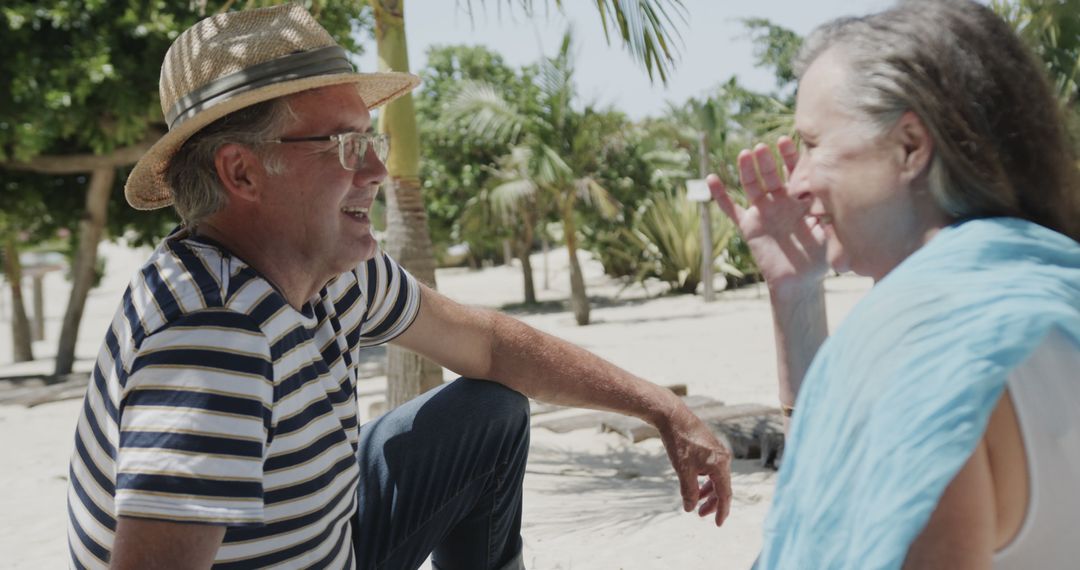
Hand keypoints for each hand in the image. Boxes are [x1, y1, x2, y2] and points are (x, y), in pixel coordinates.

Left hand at [658, 403, 732, 525]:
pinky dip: (705, 480)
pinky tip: (695, 484)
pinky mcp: (710, 447)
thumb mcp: (683, 470)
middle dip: (713, 503)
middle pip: (722, 487)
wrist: (673, 416)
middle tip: (700, 515)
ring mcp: (717, 452)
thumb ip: (689, 491)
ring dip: (708, 492)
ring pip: (716, 478)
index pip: (725, 494)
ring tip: (696, 502)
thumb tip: (690, 508)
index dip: (721, 511)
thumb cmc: (679, 442)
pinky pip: (712, 469)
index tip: (717, 524)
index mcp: (720, 465)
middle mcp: (723, 458)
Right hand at [708, 137, 827, 294]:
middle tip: (762, 147)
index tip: (785, 141)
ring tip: (743, 154)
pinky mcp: (749, 227)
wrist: (799, 282)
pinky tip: (711, 179)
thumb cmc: (819, 259)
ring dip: (747, 171)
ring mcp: (764, 213)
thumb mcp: (829, 237)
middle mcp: (781, 202)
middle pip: (772, 176)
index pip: (795, 174)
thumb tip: (832, 204)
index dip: (789, 157)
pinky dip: (721, 196)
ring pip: (753, 187)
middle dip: (767, 161)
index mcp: (801, 201)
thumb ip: (829, 220)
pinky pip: (732, 210)